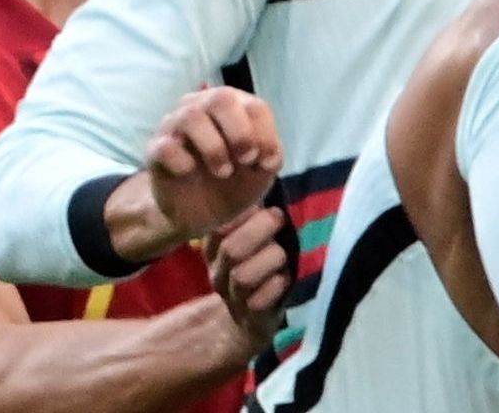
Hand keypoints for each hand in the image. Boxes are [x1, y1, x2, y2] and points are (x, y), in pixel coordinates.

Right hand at [145, 88, 281, 239]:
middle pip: (221, 99)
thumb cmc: (232, 184)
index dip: (266, 134)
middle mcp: (203, 107)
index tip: (267, 164)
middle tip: (246, 160)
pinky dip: (182, 161)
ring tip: (223, 171)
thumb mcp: (259, 174)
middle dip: (240, 132)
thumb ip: (270, 158)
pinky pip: (165, 146)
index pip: (255, 106)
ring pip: (191, 116)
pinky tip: (190, 173)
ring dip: (214, 147)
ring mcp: (176, 125)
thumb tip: (268, 157)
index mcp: (234, 109)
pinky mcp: (156, 149)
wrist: (198, 215)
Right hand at [205, 206, 292, 349]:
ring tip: (282, 254)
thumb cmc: (257, 265)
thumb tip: (267, 178)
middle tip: (278, 217)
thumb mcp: (249, 239)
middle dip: (258, 230)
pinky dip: (275, 286)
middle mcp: (218, 271)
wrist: (251, 319)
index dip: (239, 214)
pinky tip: (284, 277)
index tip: (260, 204)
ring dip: (269, 259)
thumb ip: (253, 215)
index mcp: (213, 248)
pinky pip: (259, 302)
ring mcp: (232, 296)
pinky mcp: (251, 317)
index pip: (217, 228)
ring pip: (242, 276)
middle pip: (230, 250)